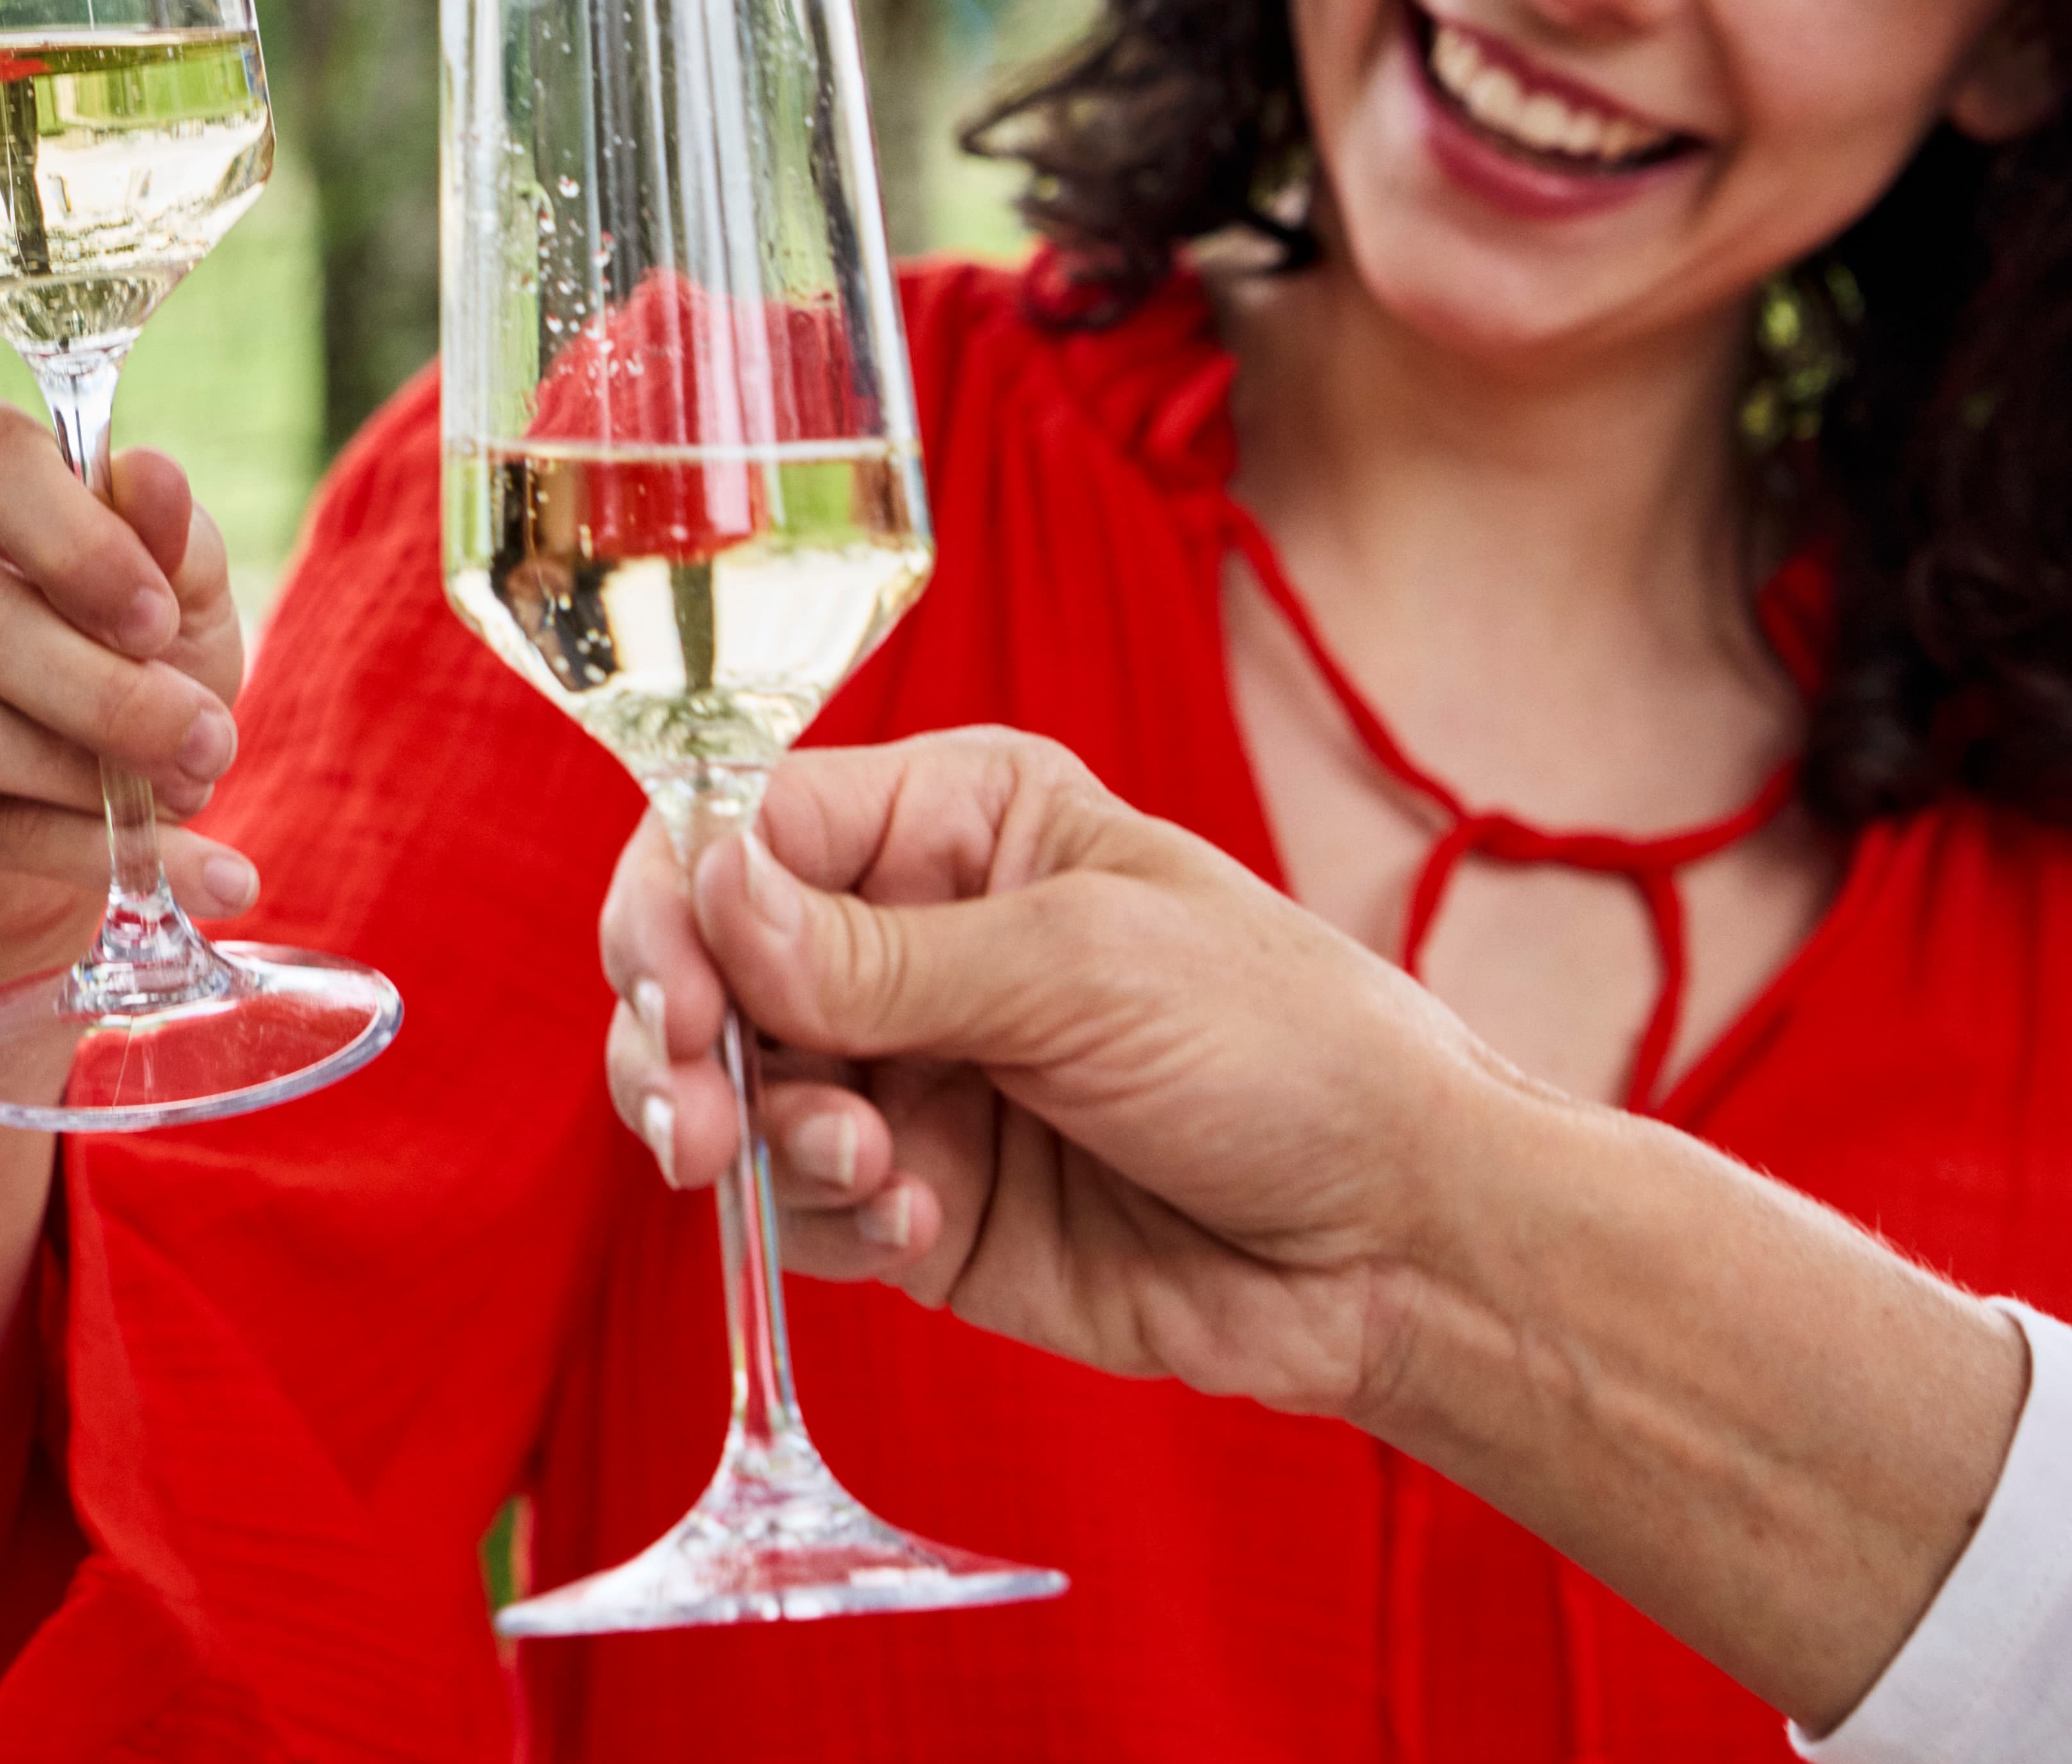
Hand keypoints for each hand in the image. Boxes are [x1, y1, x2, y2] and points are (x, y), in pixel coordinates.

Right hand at [0, 386, 251, 988]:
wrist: (47, 805)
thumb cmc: (103, 647)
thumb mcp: (164, 586)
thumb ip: (164, 535)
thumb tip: (152, 476)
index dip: (76, 539)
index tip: (158, 618)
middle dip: (101, 687)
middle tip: (205, 738)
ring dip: (89, 774)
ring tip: (190, 790)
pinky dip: (83, 855)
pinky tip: (184, 875)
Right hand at [597, 726, 1542, 1420]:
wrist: (1397, 1247)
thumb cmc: (1286, 1050)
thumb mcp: (1082, 968)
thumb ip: (879, 953)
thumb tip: (709, 892)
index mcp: (952, 823)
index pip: (743, 829)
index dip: (678, 904)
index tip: (675, 994)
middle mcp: (907, 938)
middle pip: (706, 967)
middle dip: (684, 1042)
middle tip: (700, 1121)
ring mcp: (906, 1074)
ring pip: (731, 1094)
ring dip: (766, 1139)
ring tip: (873, 1169)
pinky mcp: (915, 1200)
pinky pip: (796, 1209)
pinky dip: (828, 1222)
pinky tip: (920, 1223)